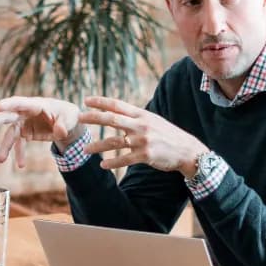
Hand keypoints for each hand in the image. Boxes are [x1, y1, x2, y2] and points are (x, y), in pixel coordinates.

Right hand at [0, 96, 84, 168]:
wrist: (68, 123)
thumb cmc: (68, 115)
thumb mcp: (70, 118)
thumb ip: (64, 125)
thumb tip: (59, 133)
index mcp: (36, 104)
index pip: (20, 103)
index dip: (8, 104)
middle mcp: (26, 113)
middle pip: (8, 116)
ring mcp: (24, 123)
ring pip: (10, 134)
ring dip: (5, 146)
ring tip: (1, 160)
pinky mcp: (25, 133)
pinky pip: (19, 144)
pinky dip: (19, 154)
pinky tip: (21, 165)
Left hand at [78, 96, 206, 176]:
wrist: (187, 150)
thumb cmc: (167, 134)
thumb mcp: (152, 120)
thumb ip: (135, 116)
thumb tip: (116, 111)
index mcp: (142, 114)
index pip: (118, 105)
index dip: (101, 102)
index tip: (86, 100)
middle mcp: (141, 125)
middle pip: (112, 120)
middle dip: (94, 118)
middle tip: (79, 118)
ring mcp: (143, 141)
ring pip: (115, 142)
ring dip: (98, 146)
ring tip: (84, 149)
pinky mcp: (146, 155)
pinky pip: (125, 160)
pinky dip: (112, 163)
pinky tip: (102, 166)